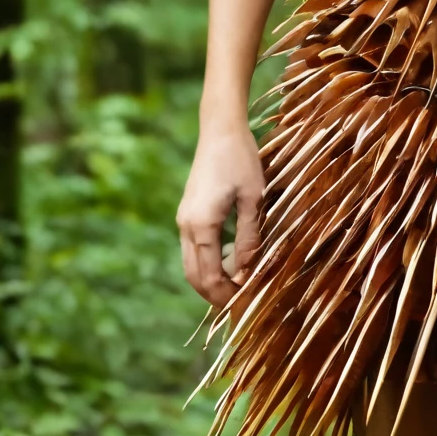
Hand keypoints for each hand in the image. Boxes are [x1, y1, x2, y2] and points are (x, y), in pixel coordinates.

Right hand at [177, 119, 263, 310]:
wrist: (220, 129)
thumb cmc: (241, 159)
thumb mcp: (253, 198)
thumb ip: (249, 237)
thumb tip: (249, 271)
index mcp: (202, 225)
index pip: (210, 276)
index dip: (227, 295)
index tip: (247, 304)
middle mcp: (186, 226)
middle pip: (195, 276)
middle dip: (215, 295)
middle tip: (239, 306)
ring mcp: (184, 219)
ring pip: (191, 264)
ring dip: (209, 281)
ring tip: (235, 289)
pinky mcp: (187, 212)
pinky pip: (192, 249)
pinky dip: (206, 264)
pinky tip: (228, 264)